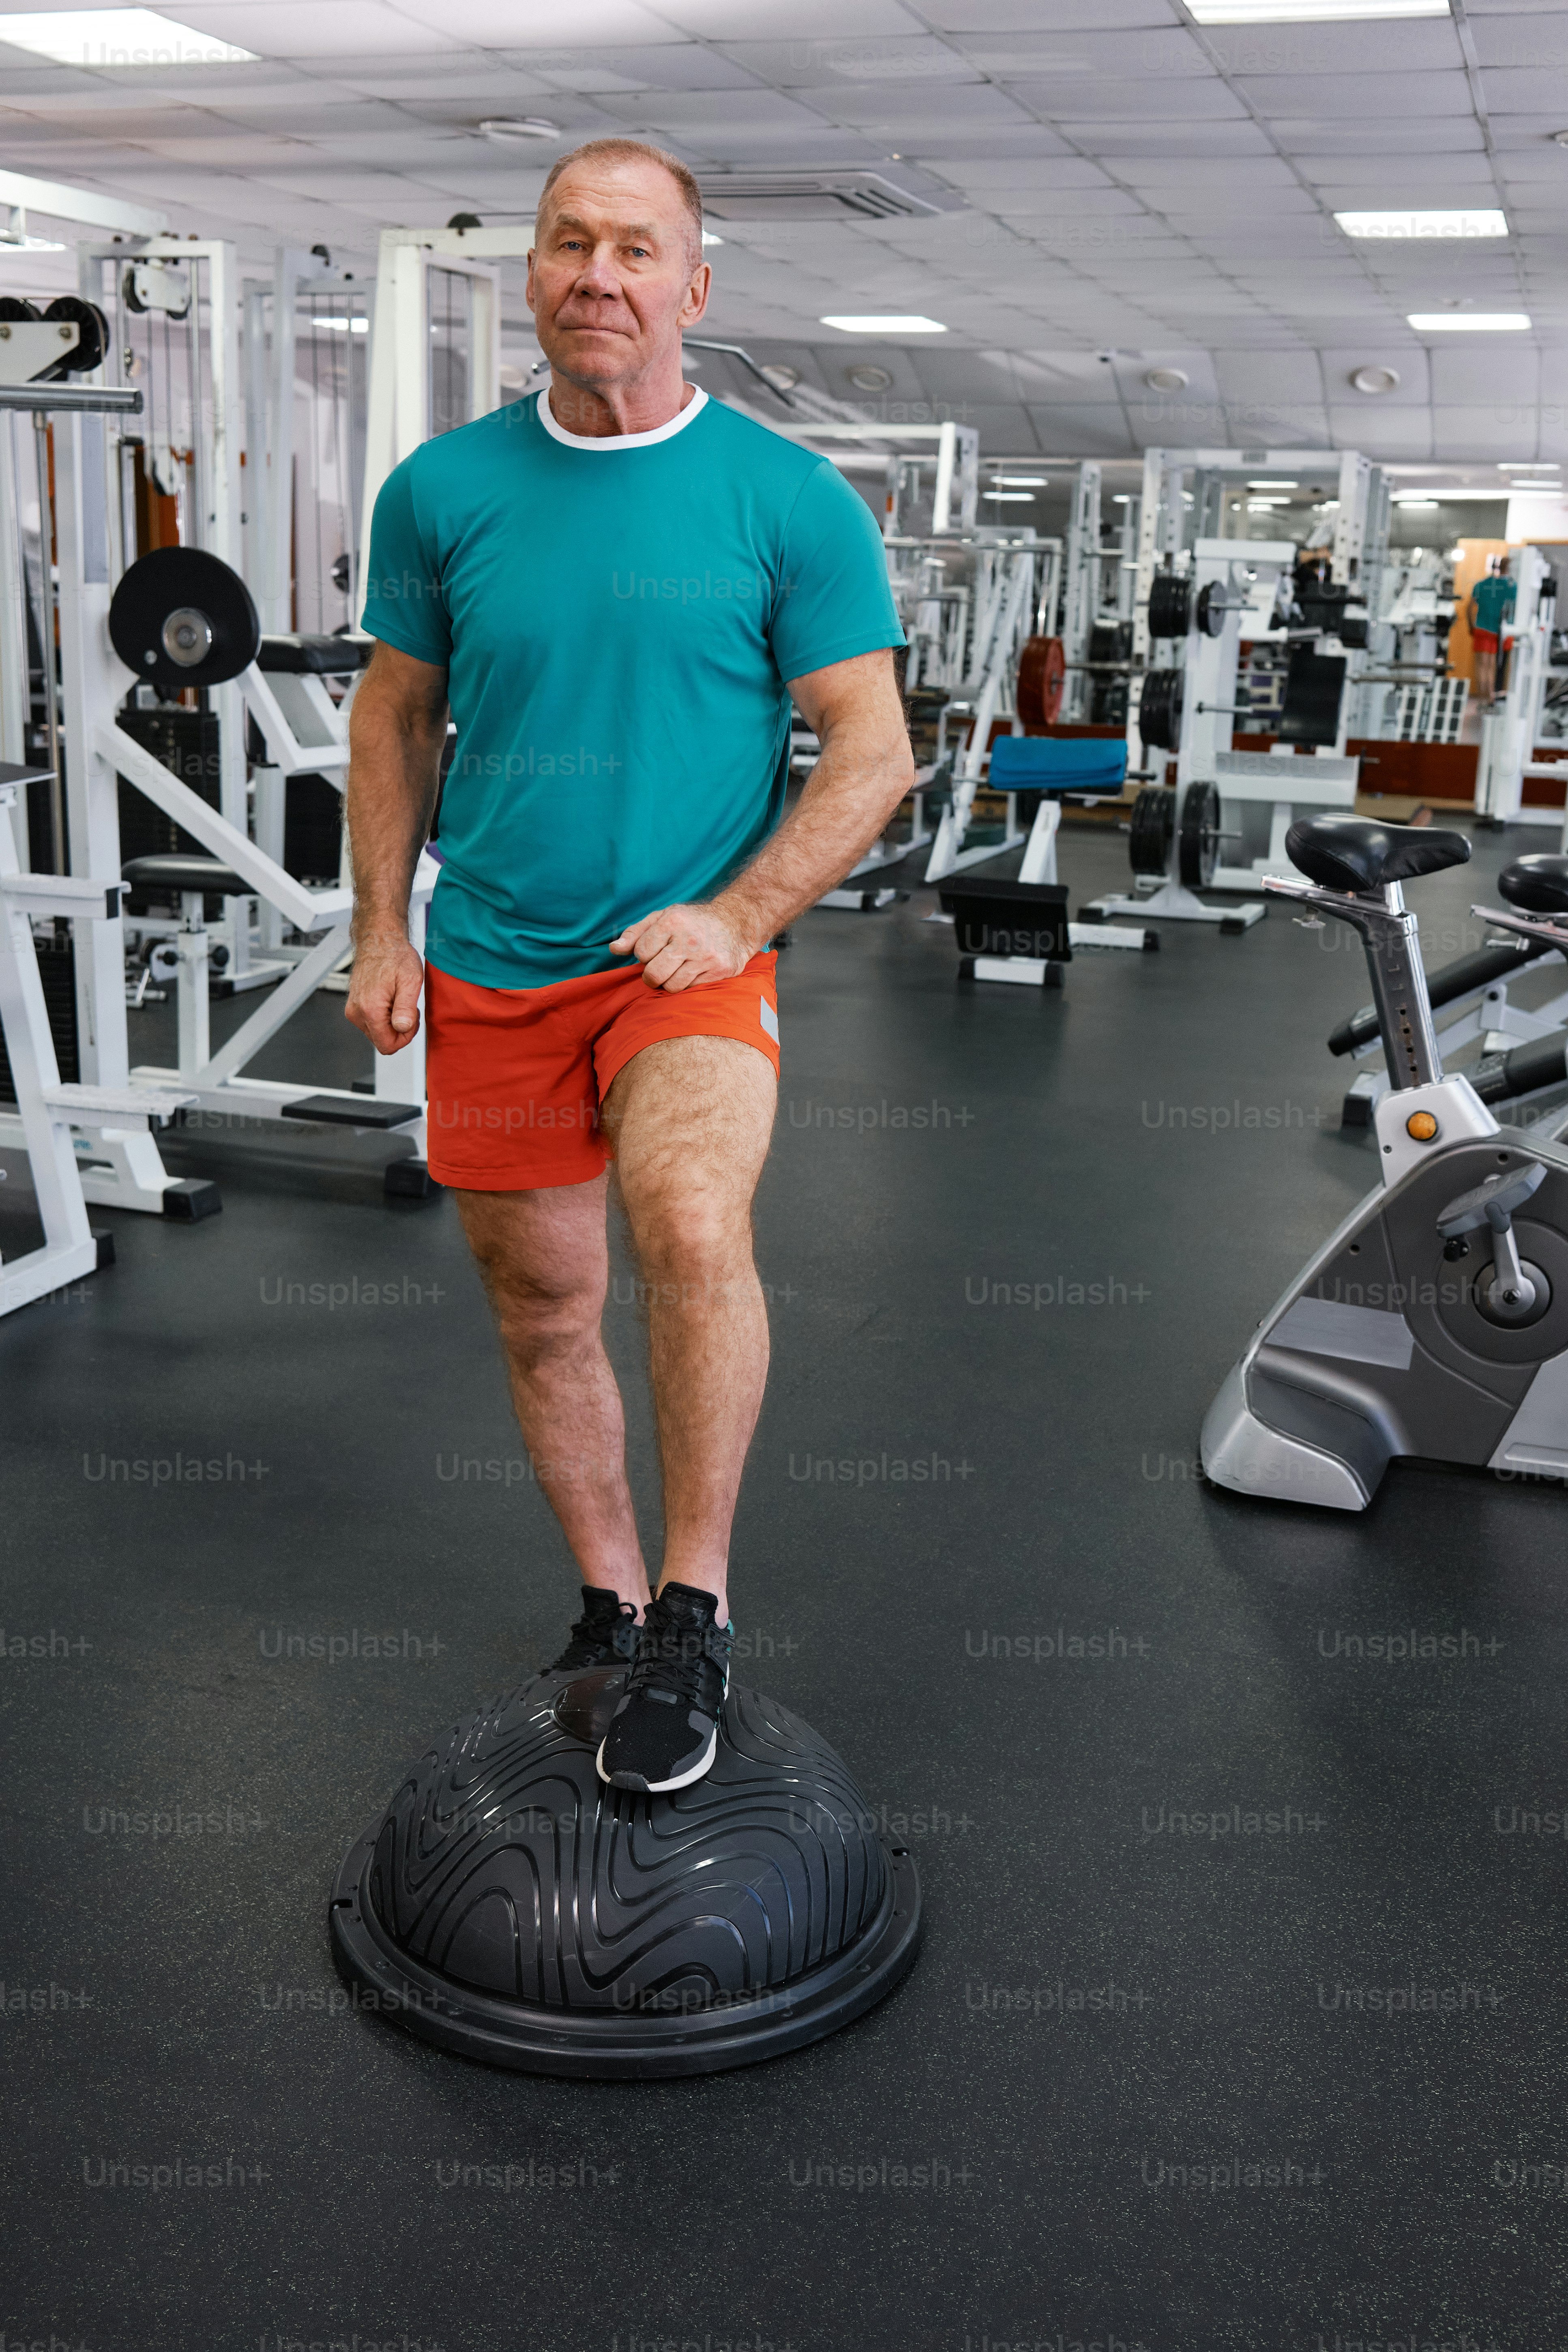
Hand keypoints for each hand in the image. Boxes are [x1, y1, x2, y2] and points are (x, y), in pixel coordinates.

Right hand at [345, 932, 424, 1052]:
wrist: (378, 941)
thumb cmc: (395, 956)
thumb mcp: (410, 981)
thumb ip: (406, 1008)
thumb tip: (402, 1028)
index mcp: (370, 1009)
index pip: (387, 1046)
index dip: (405, 1038)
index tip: (411, 1019)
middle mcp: (357, 1013)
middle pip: (381, 1041)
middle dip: (399, 1030)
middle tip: (407, 1007)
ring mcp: (353, 1010)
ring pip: (377, 1033)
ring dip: (391, 1023)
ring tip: (398, 1000)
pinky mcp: (353, 1007)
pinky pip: (371, 1023)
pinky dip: (383, 1017)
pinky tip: (390, 999)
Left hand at [608, 902, 754, 991]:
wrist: (735, 923)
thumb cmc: (691, 922)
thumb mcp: (662, 918)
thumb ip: (635, 933)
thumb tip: (614, 950)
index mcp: (672, 922)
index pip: (641, 953)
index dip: (644, 954)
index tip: (656, 949)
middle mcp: (689, 940)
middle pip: (653, 975)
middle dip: (652, 975)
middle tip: (660, 968)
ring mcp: (706, 957)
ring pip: (672, 987)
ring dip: (670, 982)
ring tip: (678, 969)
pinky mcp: (720, 971)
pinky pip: (691, 989)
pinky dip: (688, 984)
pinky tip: (694, 971)